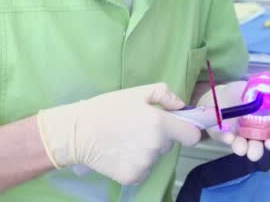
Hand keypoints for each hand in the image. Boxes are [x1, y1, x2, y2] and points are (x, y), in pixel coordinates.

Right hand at [37, 83, 200, 184]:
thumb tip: (182, 105)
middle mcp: (156, 146)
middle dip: (160, 137)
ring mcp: (145, 164)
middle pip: (169, 145)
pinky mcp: (133, 177)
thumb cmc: (107, 108)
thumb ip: (164, 95)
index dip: (187, 130)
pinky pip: (143, 170)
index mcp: (161, 124)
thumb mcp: (137, 92)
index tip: (178, 128)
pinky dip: (135, 164)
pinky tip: (120, 153)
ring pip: (155, 158)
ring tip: (125, 140)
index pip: (192, 136)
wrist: (77, 133)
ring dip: (146, 151)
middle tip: (138, 128)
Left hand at [198, 81, 269, 161]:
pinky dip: (228, 139)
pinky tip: (228, 136)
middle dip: (257, 151)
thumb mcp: (256, 87)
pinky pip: (226, 139)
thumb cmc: (241, 94)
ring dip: (243, 149)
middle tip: (255, 153)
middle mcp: (252, 134)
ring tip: (240, 148)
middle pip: (258, 147)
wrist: (219, 95)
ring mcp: (238, 136)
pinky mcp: (224, 135)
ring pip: (243, 147)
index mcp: (264, 124)